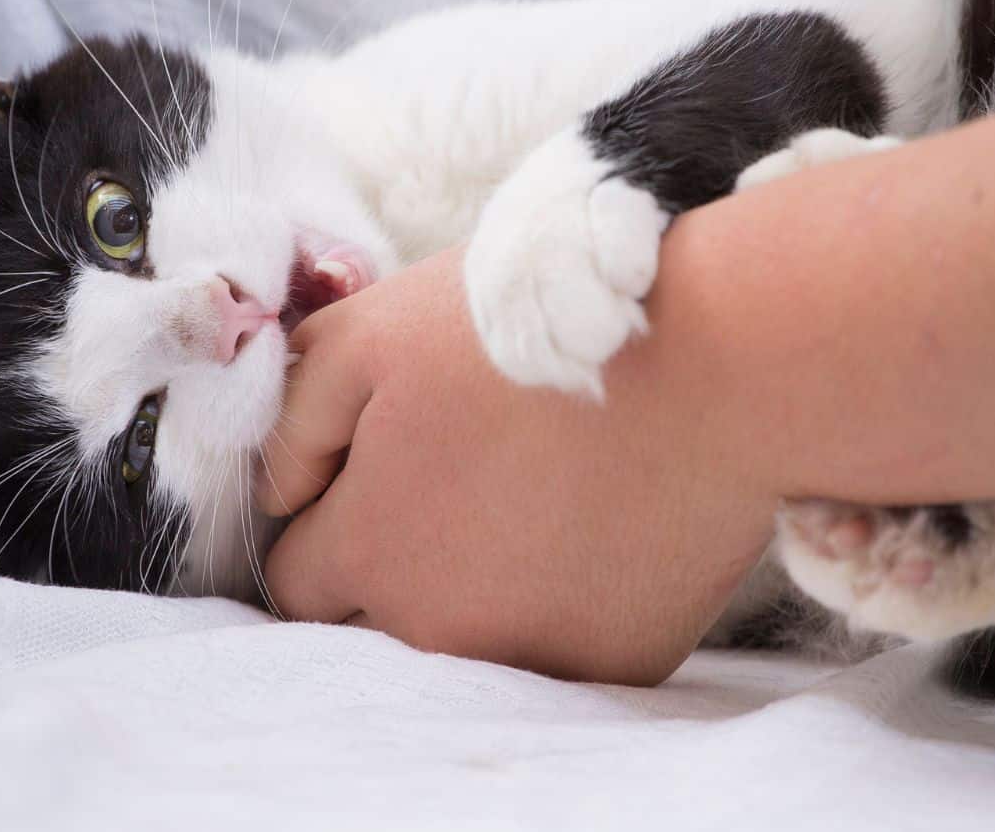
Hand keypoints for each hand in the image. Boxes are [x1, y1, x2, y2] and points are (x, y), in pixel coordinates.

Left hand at [258, 246, 776, 685]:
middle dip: (391, 562)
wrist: (716, 358)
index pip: (296, 580)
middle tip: (456, 478)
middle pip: (376, 621)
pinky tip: (593, 522)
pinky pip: (556, 645)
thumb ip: (292, 420)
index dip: (324, 521)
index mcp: (372, 550)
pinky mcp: (619, 662)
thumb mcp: (371, 333)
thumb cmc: (532, 332)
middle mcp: (442, 628)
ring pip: (465, 641)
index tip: (370, 476)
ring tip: (530, 493)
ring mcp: (536, 655)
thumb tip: (279, 495)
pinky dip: (561, 599)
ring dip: (474, 588)